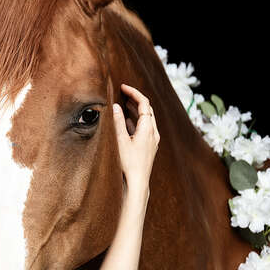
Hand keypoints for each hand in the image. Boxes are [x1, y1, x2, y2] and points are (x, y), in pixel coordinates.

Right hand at [112, 83, 159, 200]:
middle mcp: (153, 133)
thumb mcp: (120, 141)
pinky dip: (136, 121)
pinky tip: (127, 122)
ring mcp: (152, 140)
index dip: (134, 93)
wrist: (137, 183)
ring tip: (125, 103)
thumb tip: (116, 107)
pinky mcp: (149, 147)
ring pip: (146, 119)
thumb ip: (118, 122)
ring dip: (136, 110)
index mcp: (148, 129)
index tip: (123, 87)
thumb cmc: (128, 163)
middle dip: (135, 99)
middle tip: (124, 93)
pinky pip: (145, 128)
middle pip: (147, 110)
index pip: (144, 103)